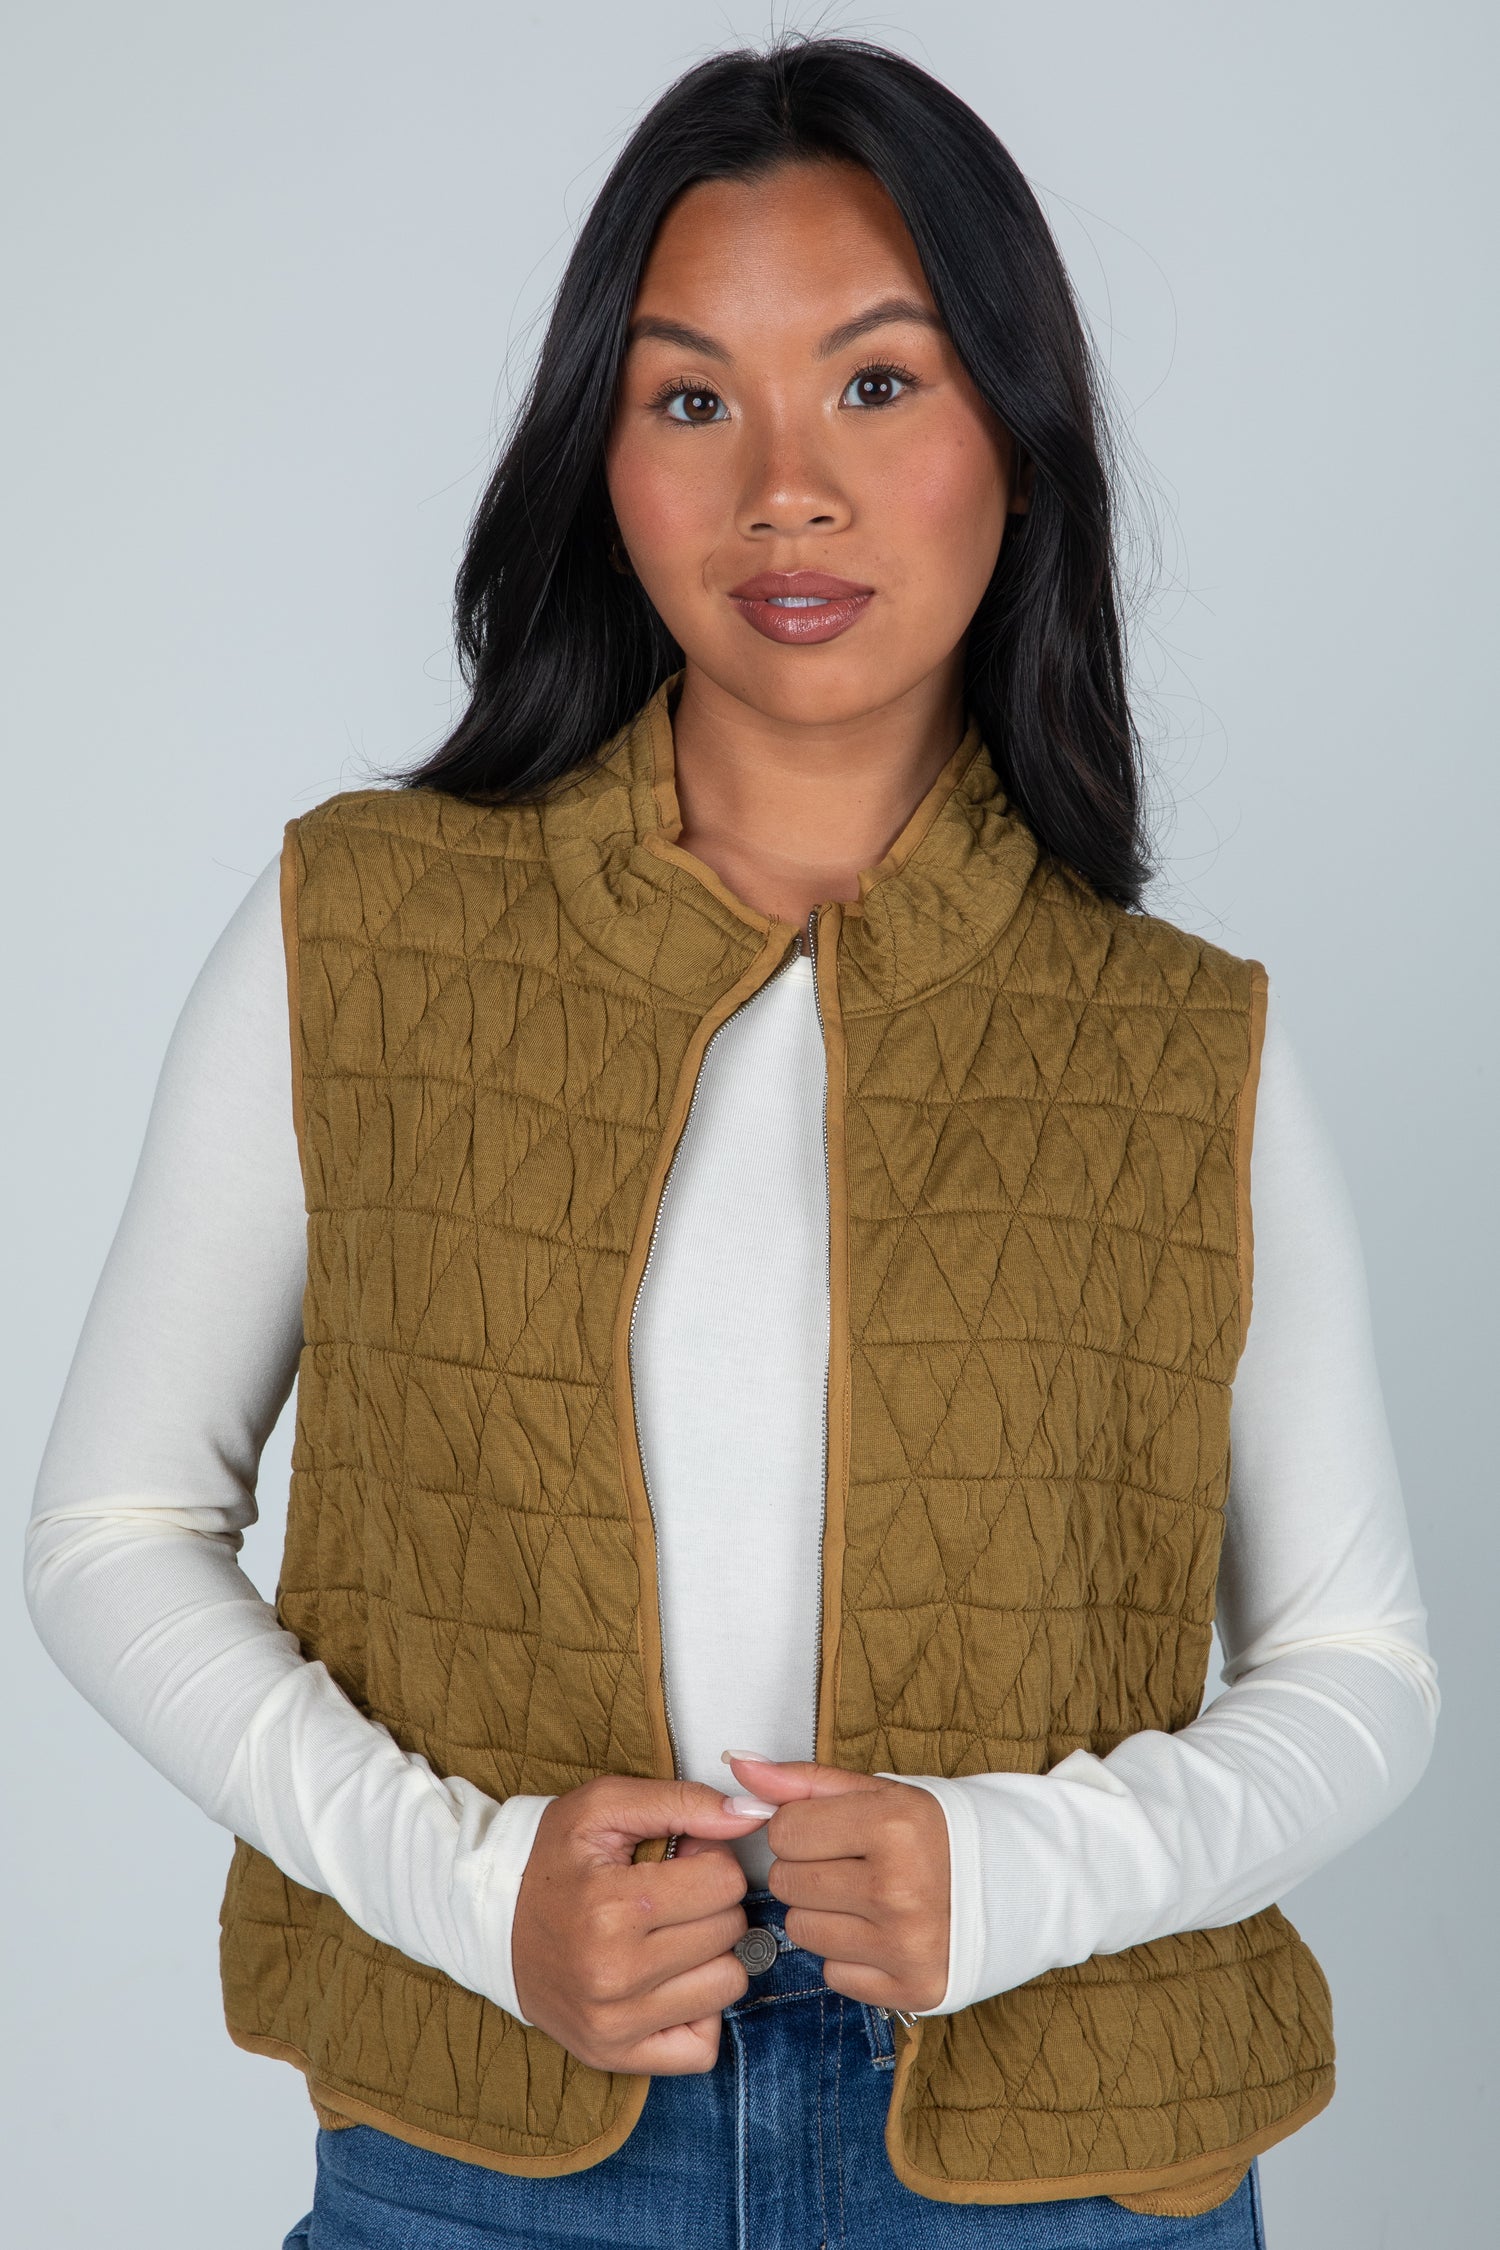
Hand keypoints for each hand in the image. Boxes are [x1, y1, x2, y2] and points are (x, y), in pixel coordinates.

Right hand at [511, 1774, 770, 2073]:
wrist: (488, 1918)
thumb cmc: (552, 1857)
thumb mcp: (604, 1807)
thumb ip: (683, 1802)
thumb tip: (751, 1817)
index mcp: (614, 1906)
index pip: (725, 1884)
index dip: (710, 1864)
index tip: (680, 1862)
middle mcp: (615, 1973)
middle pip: (730, 1932)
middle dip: (711, 1905)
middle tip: (671, 1897)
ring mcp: (614, 2023)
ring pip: (727, 1986)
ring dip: (711, 1957)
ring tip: (671, 1937)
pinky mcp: (614, 2055)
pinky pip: (702, 2048)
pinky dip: (699, 2015)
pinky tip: (670, 1984)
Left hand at [722, 1752, 948, 2014]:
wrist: (1015, 1884)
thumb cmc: (935, 1833)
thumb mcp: (877, 1791)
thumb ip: (802, 1780)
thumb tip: (739, 1763)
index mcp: (893, 1826)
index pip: (785, 1831)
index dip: (800, 1828)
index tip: (831, 1831)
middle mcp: (899, 1889)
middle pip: (787, 1884)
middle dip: (808, 1871)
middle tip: (850, 1865)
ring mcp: (906, 1945)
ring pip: (801, 1931)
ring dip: (822, 1914)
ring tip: (864, 1898)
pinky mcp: (912, 1989)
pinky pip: (833, 1973)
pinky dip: (848, 1954)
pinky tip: (880, 1932)